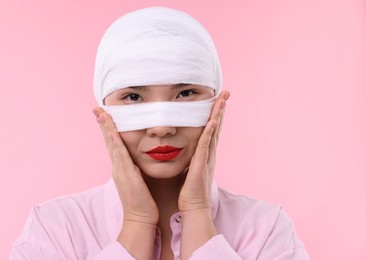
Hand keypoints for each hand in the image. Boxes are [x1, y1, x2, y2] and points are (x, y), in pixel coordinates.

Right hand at [92, 108, 158, 225]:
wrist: (141, 218)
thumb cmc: (142, 200)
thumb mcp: (137, 179)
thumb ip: (134, 167)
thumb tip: (135, 159)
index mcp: (120, 167)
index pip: (112, 143)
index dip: (107, 128)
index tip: (103, 113)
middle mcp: (117, 167)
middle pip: (109, 141)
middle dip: (103, 124)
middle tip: (97, 108)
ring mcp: (121, 171)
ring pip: (112, 146)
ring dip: (107, 129)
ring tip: (102, 114)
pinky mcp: (127, 177)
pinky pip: (121, 157)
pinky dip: (116, 144)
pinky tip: (114, 133)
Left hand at [178, 90, 229, 213]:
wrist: (194, 208)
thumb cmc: (190, 191)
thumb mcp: (191, 170)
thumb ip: (191, 159)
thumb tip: (187, 150)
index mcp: (206, 155)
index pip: (212, 130)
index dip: (215, 114)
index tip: (217, 100)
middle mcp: (210, 154)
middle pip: (217, 127)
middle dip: (221, 109)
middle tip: (225, 93)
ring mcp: (207, 159)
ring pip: (214, 132)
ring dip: (218, 115)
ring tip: (222, 100)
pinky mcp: (201, 165)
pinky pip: (206, 146)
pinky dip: (209, 132)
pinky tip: (212, 120)